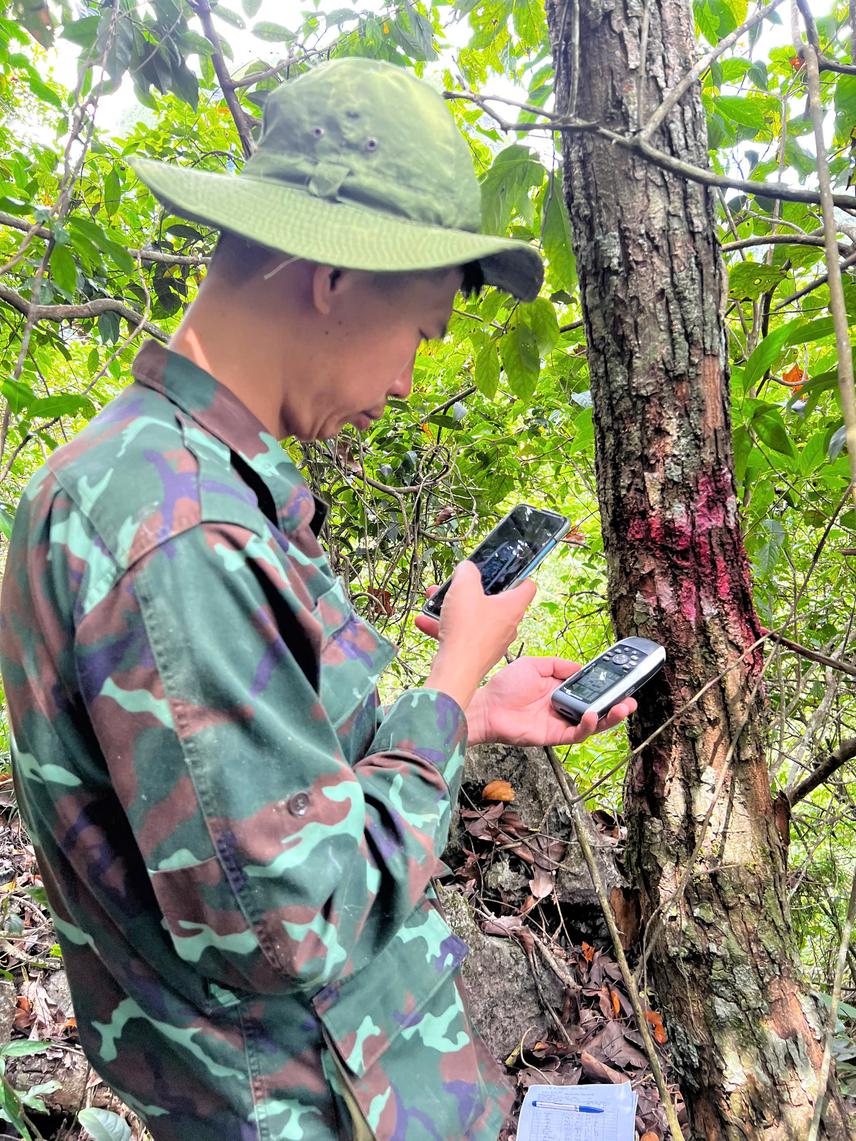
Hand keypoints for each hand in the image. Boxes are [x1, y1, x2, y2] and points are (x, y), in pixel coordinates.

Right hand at [416, 562, 535, 710]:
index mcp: (513, 607)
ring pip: (474, 617)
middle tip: (457, 584)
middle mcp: (507, 625)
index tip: (502, 568)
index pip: (527, 586)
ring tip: (434, 600)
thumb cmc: (466, 629)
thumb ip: (467, 571)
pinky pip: (462, 634)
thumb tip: (467, 568)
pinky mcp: (477, 653)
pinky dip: (445, 626)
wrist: (455, 669)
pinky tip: (424, 621)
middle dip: (471, 590)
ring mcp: (492, 641)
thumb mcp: (464, 587)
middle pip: (494, 600)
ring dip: (454, 607)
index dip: (518, 574)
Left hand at [465, 656, 636, 745]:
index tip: (622, 681)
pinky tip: (592, 715)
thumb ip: (559, 665)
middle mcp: (562, 707)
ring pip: (591, 724)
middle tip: (631, 699)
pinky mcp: (554, 736)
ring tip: (623, 708)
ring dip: (609, 718)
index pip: (589, 690)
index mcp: (559, 690)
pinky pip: (576, 734)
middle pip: (596, 708)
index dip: (606, 687)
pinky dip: (588, 726)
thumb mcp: (535, 665)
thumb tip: (580, 667)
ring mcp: (559, 722)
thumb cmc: (505, 685)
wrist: (487, 707)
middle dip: (616, 705)